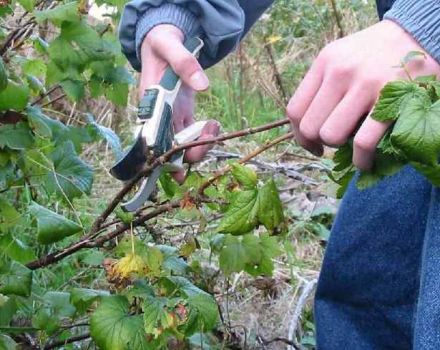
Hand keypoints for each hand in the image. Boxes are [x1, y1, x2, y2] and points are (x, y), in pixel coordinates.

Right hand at [140, 24, 219, 181]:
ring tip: (214, 125)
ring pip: (183, 146)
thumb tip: (203, 86)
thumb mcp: (170, 46)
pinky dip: (205, 136)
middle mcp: (159, 117)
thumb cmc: (161, 44)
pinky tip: (214, 124)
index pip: (152, 140)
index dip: (163, 158)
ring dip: (201, 145)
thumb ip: (184, 63)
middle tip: (210, 138)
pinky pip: (193, 135)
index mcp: (150, 105)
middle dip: (190, 153)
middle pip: (170, 149)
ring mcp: (171, 118)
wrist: (165, 41)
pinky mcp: (183, 115)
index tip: (178, 171)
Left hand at [286, 20, 439, 169]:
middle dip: (320, 143)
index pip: (295, 110)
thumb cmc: (375, 54)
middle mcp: (340, 71)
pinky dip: (361, 160)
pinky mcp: (391, 99)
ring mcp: (365, 84)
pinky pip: (363, 142)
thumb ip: (322, 86)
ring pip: (332, 136)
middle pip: (310, 127)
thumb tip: (307, 129)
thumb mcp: (341, 57)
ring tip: (352, 146)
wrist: (418, 34)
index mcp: (324, 62)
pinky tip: (366, 161)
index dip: (300, 135)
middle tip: (335, 143)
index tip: (312, 144)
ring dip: (340, 149)